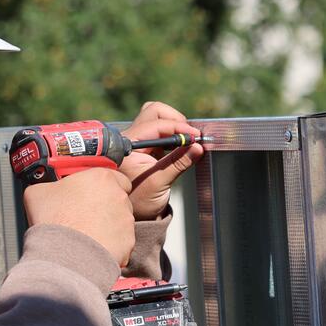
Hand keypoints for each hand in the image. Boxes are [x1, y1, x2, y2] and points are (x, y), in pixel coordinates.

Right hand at [24, 168, 135, 266]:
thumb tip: (46, 190)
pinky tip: (93, 247)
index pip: (114, 176)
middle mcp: (119, 196)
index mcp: (101, 178)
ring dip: (108, 225)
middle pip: (117, 199)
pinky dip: (111, 244)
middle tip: (86, 215)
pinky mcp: (128, 241)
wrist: (64, 255)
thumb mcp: (38, 192)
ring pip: (120, 220)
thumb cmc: (54, 222)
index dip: (103, 186)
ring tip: (87, 234)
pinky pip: (121, 241)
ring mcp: (126, 220)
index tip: (93, 193)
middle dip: (105, 206)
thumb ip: (48, 186)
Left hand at [119, 101, 205, 219]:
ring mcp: (139, 140)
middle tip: (190, 135)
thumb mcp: (161, 182)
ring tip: (188, 140)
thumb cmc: (141, 200)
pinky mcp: (148, 146)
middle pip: (154, 112)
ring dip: (175, 125)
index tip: (195, 135)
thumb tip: (198, 147)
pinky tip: (185, 145)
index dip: (177, 127)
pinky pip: (162, 131)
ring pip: (158, 118)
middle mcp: (131, 138)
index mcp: (128, 145)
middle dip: (175, 119)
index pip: (154, 124)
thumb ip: (178, 163)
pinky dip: (175, 134)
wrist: (136, 213)